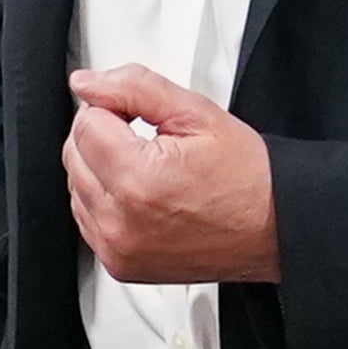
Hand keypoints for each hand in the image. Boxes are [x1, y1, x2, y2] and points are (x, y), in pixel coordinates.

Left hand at [64, 66, 277, 287]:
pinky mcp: (120, 265)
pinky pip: (88, 219)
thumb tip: (86, 83)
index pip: (86, 123)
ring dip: (102, 170)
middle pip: (74, 154)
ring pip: (77, 186)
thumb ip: (134, 88)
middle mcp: (121, 222)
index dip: (115, 109)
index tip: (142, 118)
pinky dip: (106, 202)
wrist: (273, 228)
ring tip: (149, 169)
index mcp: (138, 181)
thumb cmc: (246, 178)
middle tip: (149, 141)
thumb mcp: (196, 113)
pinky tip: (141, 196)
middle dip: (105, 137)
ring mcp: (118, 249)